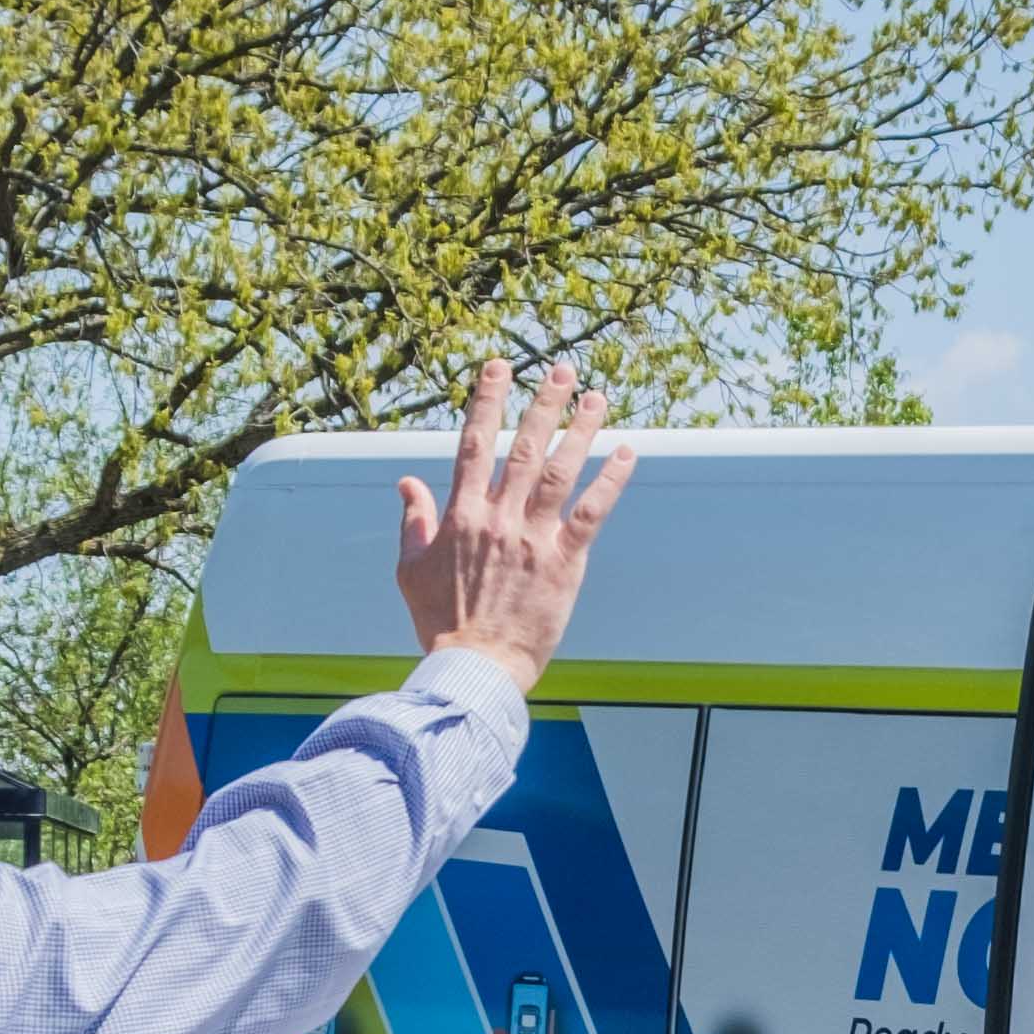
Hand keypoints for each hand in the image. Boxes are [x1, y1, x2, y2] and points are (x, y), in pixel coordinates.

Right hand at [393, 357, 632, 676]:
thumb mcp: (411, 569)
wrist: (476, 666)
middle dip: (543, 403)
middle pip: (525, 447)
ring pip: (562, 470)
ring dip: (581, 430)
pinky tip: (627, 453)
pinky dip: (611, 481)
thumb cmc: (441, 622)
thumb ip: (412, 522)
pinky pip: (592, 513)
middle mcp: (500, 518)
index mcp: (462, 515)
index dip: (486, 401)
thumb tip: (406, 483)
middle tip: (562, 369)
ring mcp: (534, 538)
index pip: (475, 444)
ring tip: (597, 397)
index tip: (498, 368)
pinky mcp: (565, 562)